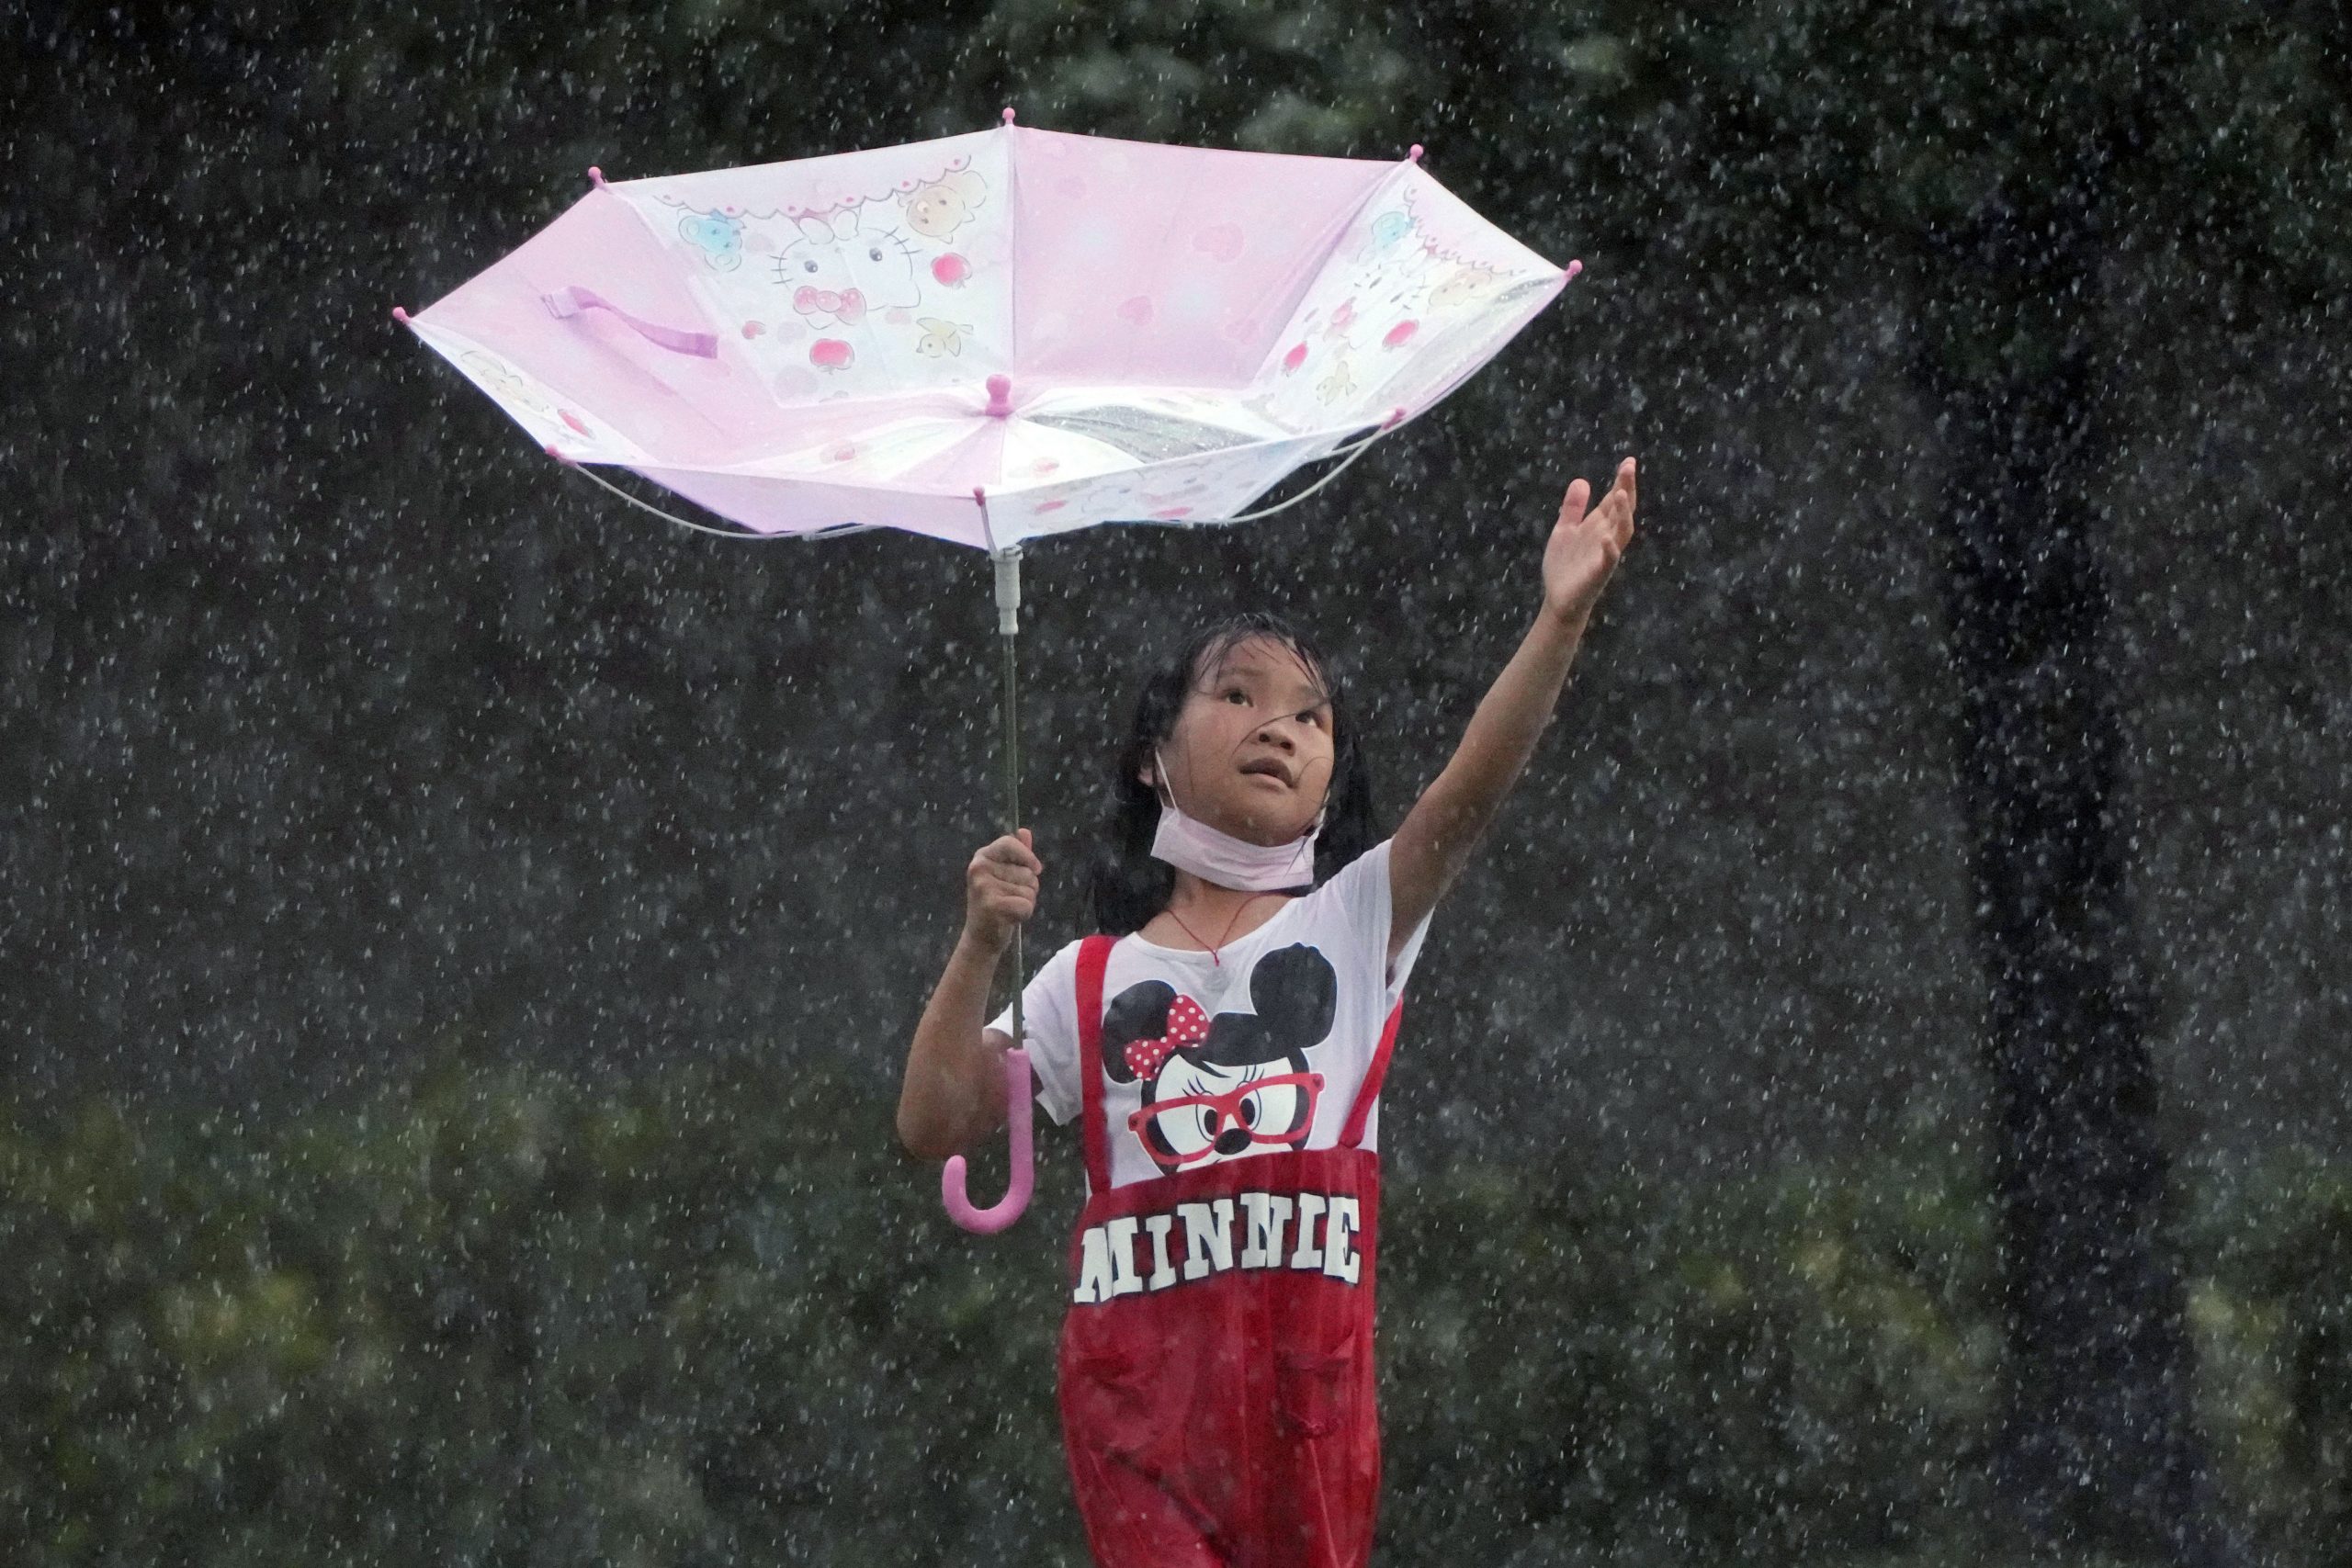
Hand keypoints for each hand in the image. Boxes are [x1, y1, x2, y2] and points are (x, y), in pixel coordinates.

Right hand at [962, 829, 1040, 953]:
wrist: (980, 938)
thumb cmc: (996, 902)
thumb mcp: (1004, 875)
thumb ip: (1016, 853)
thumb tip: (1024, 831)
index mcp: (982, 856)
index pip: (1010, 843)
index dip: (1028, 856)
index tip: (1036, 869)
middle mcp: (979, 868)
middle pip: (1027, 872)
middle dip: (1028, 887)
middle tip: (1009, 897)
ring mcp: (984, 887)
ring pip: (1030, 890)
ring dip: (1026, 901)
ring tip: (1008, 907)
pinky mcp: (992, 905)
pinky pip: (1027, 905)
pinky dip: (1025, 914)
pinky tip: (1009, 918)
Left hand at [1542, 456, 1637, 627]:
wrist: (1559, 599)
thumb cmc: (1565, 565)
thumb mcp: (1564, 530)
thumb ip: (1573, 508)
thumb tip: (1581, 480)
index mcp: (1598, 526)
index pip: (1613, 499)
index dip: (1621, 481)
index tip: (1629, 461)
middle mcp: (1606, 537)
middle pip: (1621, 510)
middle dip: (1626, 489)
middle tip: (1629, 468)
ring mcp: (1605, 555)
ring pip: (1621, 532)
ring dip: (1622, 514)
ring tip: (1619, 494)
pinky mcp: (1598, 573)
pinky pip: (1608, 561)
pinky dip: (1609, 550)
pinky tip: (1607, 539)